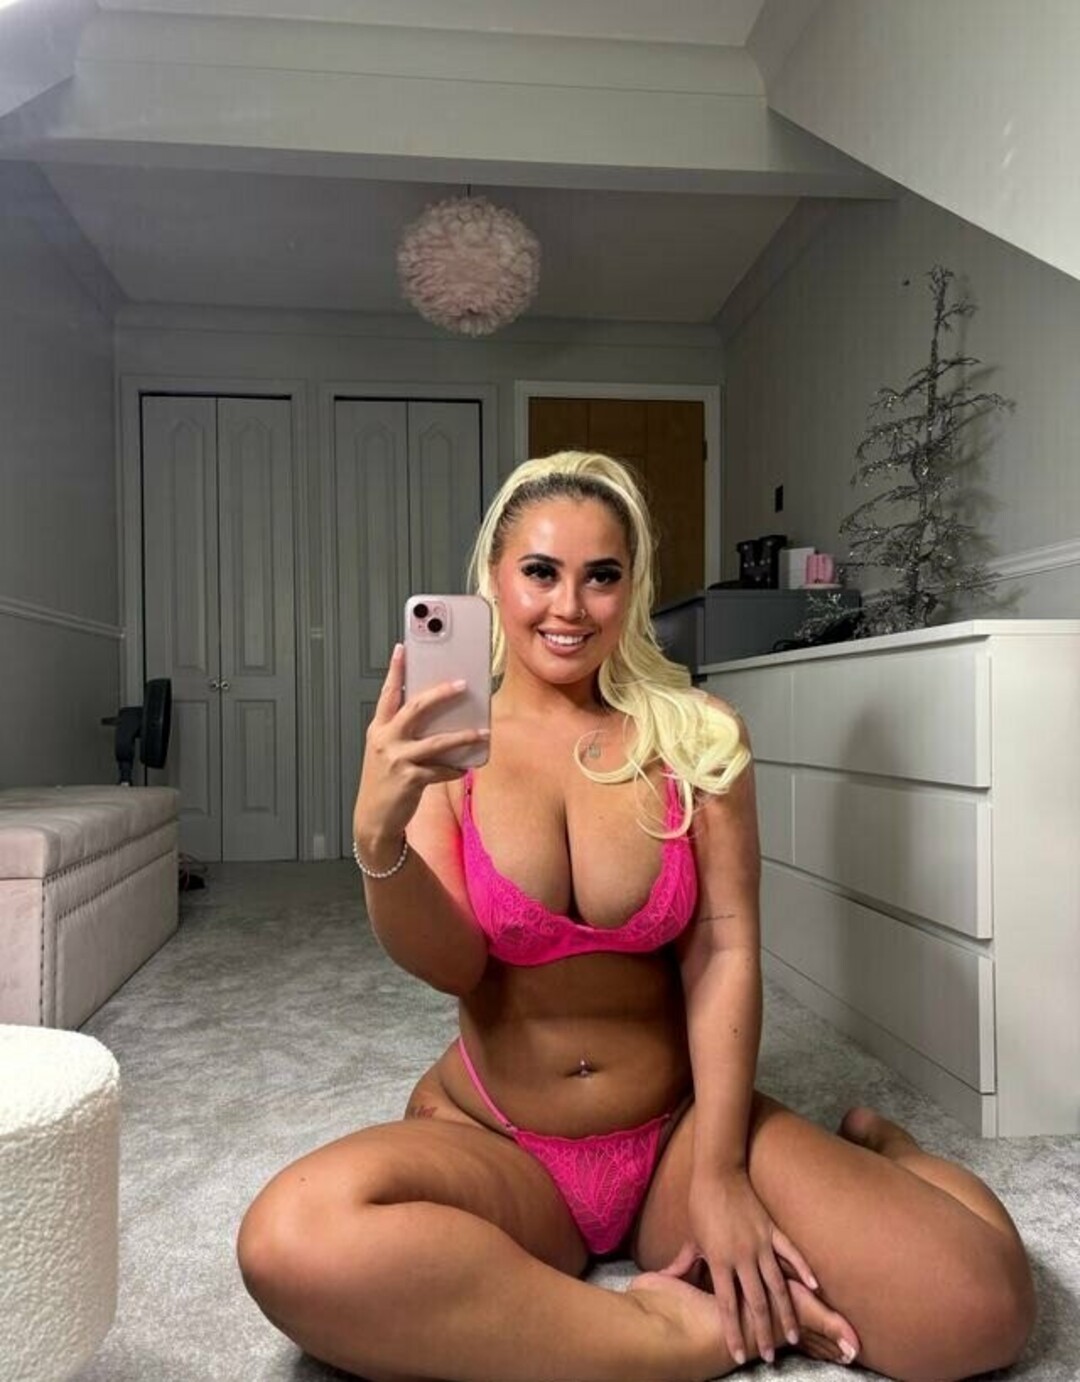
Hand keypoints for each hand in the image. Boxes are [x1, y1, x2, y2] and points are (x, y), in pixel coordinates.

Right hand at [353, 644, 488, 849]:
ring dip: (463, 736)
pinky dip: (455, 768)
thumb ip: (403, 732)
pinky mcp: (410, 780)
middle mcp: (385, 740)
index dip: (395, 670)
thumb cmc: (384, 783)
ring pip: (436, 741)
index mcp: (378, 729)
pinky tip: (465, 767)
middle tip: (462, 684)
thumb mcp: (386, 752)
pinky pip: (440, 770)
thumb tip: (438, 716)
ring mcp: (396, 760)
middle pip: (415, 708)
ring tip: (482, 731)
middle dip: (441, 693)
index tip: (402, 648)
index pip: (387, 693)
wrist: (373, 820)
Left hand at [660, 1169, 816, 1365]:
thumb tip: (666, 1277)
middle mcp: (741, 1256)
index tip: (739, 1354)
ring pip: (777, 1284)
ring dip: (785, 1312)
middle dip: (762, 1332)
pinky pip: (791, 1252)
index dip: (733, 1331)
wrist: (717, 1171)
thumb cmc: (700, 1205)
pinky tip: (814, 1288)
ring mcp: (760, 1242)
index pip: (727, 1305)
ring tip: (793, 1337)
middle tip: (769, 1357)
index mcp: (719, 1260)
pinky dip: (803, 1269)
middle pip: (756, 1302)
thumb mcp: (691, 1237)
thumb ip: (684, 1262)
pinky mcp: (772, 1229)